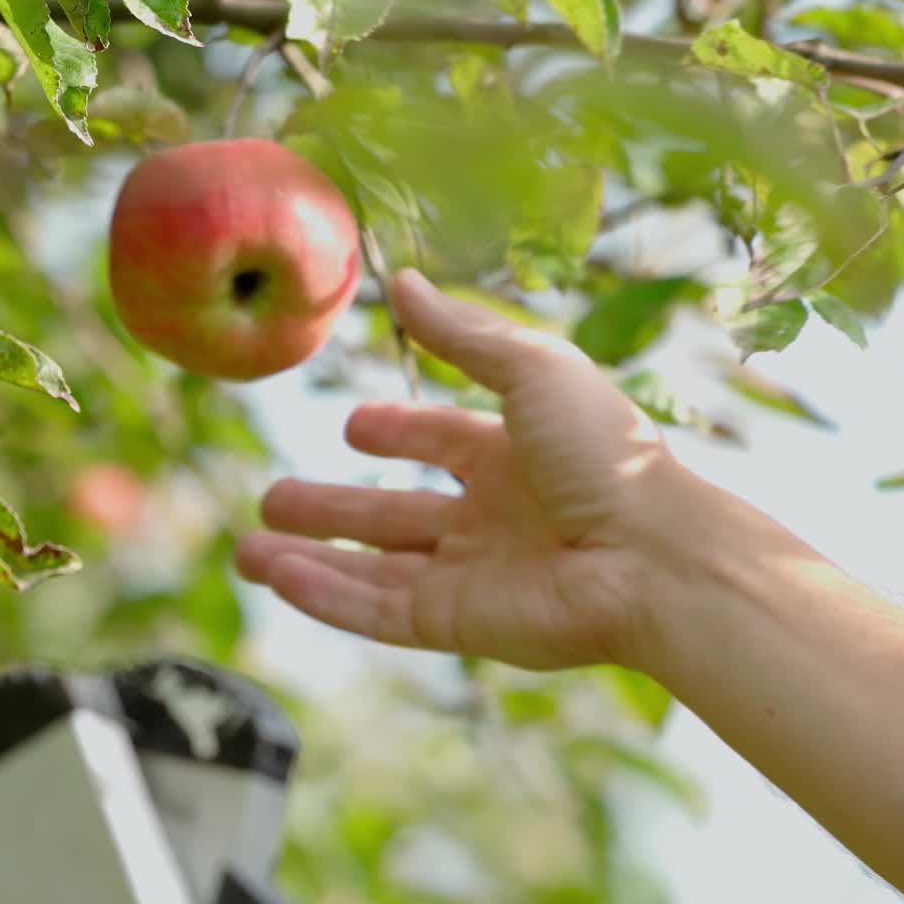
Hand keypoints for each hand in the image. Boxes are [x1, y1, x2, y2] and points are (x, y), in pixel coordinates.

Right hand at [235, 269, 682, 670]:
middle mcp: (494, 517)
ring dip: (313, 560)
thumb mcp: (533, 371)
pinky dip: (329, 598)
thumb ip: (463, 332)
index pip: (445, 442)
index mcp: (518, 455)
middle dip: (333, 507)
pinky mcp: (463, 624)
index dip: (400, 432)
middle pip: (396, 513)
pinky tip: (280, 579)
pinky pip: (381, 613)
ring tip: (250, 549)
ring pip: (377, 569)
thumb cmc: (606, 453)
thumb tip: (401, 279)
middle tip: (274, 498)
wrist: (653, 554)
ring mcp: (476, 575)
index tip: (353, 427)